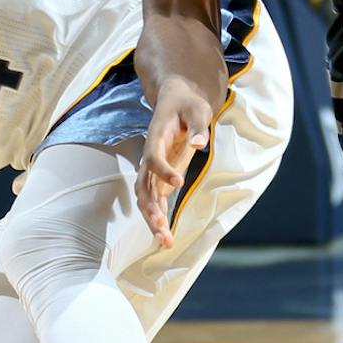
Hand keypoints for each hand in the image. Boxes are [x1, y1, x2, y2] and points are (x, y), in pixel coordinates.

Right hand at [135, 79, 211, 241]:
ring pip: (146, 198)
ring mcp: (152, 169)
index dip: (163, 170)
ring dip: (153, 219)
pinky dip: (159, 217)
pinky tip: (167, 237)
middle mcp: (149, 156)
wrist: (175, 101)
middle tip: (162, 228)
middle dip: (150, 208)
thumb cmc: (187, 104)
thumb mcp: (197, 109)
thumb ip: (198, 126)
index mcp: (156, 137)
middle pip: (143, 186)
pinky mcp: (159, 177)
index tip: (179, 182)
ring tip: (165, 241)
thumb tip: (198, 143)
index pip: (153, 157)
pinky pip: (155, 200)